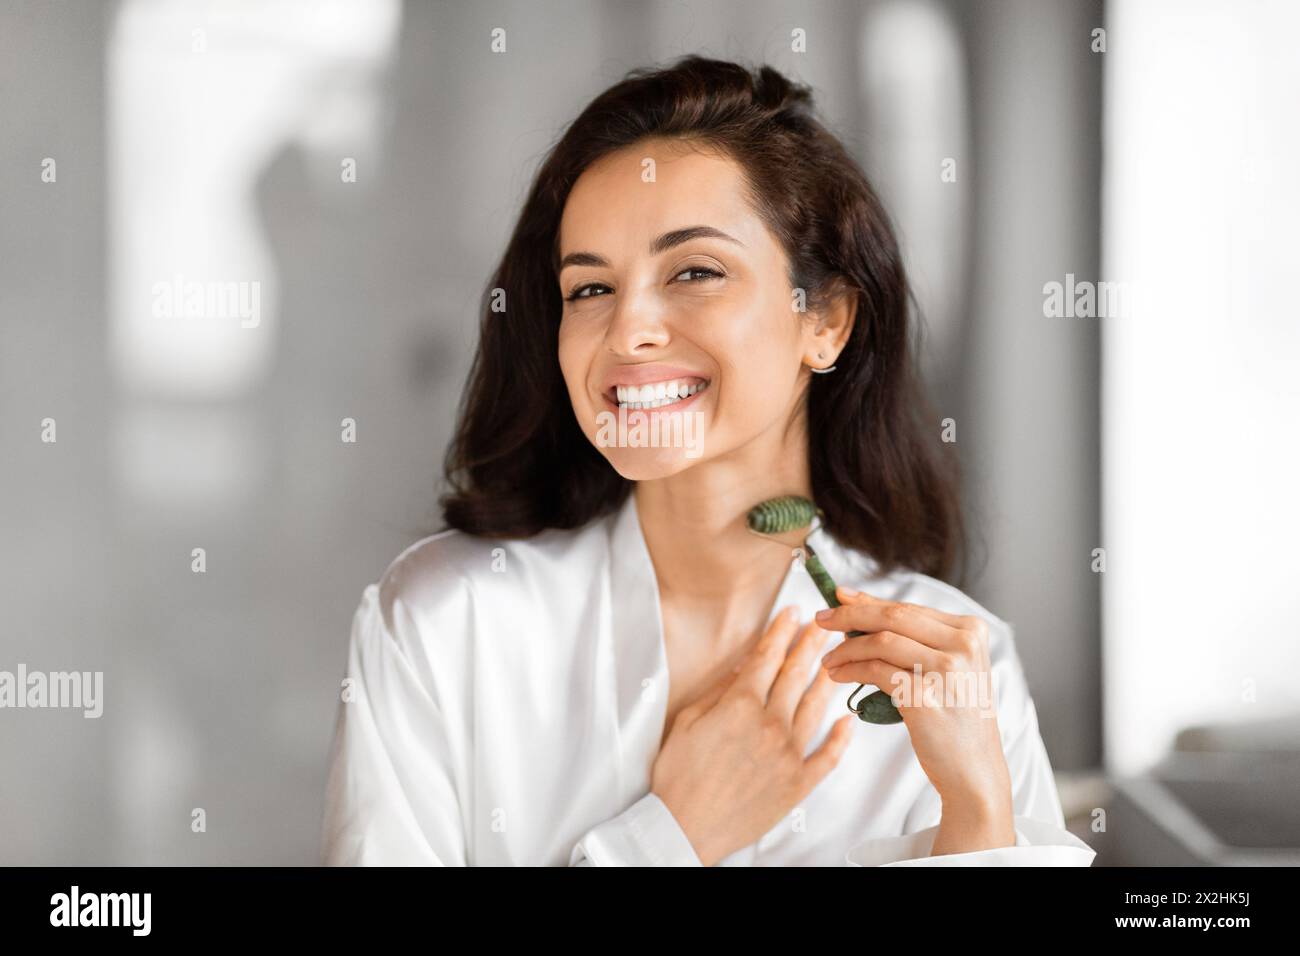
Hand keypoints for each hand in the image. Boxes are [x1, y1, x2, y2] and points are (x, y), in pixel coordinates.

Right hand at [651, 605, 855, 865]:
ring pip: (817, 706)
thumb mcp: (688, 721)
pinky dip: (841, 738)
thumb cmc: (678, 775)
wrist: (685, 827)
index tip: (792, 612)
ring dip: (829, 678)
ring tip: (839, 659)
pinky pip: (827, 756)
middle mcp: (770, 723)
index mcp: (740, 705)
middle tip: (826, 624)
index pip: (767, 656)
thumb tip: (741, 667)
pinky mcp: (799, 782)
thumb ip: (718, 691)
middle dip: (811, 644)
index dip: (781, 631)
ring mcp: (789, 753)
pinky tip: (848, 722)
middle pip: (797, 674)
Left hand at [816, 587, 1015, 851]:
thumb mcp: (949, 668)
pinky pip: (876, 672)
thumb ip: (915, 638)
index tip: (838, 596)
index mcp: (971, 631)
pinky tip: (837, 676)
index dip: (868, 601)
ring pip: (881, 642)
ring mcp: (948, 671)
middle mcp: (964, 645)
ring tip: (829, 659)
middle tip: (820, 618)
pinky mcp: (926, 697)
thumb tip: (858, 604)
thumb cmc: (955, 717)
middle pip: (893, 616)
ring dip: (846, 649)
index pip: (908, 607)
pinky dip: (851, 670)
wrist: (975, 771)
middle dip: (849, 615)